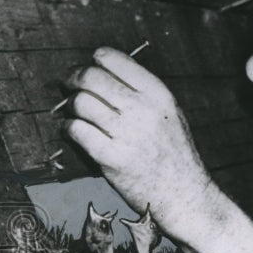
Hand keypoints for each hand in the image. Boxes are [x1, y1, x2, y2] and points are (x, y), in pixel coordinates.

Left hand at [63, 48, 212, 235]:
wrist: (183, 193)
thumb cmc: (175, 153)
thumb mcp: (170, 113)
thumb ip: (143, 92)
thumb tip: (105, 72)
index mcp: (158, 94)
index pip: (114, 60)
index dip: (96, 59)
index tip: (91, 66)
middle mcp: (143, 110)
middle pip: (92, 77)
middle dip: (75, 78)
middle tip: (71, 84)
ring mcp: (126, 135)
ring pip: (81, 103)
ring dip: (71, 105)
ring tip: (75, 111)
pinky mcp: (111, 158)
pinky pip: (77, 131)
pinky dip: (69, 128)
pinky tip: (74, 130)